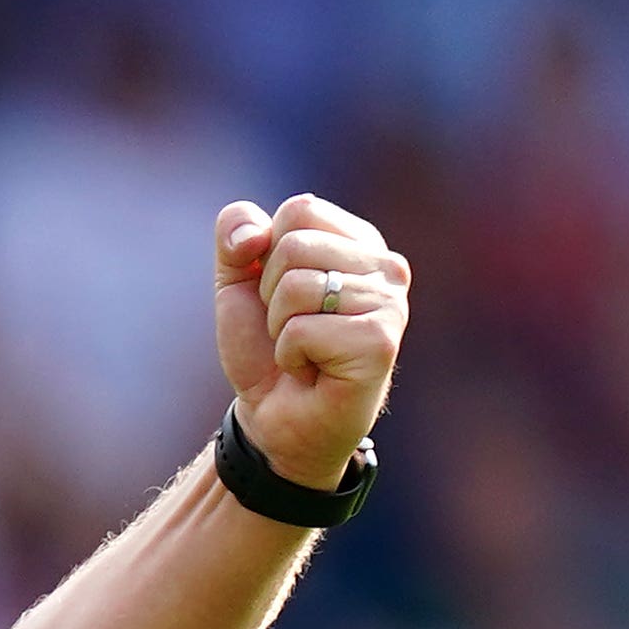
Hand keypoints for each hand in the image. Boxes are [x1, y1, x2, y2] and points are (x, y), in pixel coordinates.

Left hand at [215, 194, 409, 491]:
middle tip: (291, 330)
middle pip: (295, 245)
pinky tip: (314, 371)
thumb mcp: (238, 284)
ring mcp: (391, 302)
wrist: (274, 418)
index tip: (279, 295)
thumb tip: (253, 234)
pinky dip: (290, 355)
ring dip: (280, 329)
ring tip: (303, 351)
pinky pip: (302, 329)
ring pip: (297, 286)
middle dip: (271, 295)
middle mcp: (385, 266)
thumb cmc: (266, 351)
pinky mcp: (380, 341)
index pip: (299, 210)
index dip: (266, 256)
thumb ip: (237, 237)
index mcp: (358, 243)